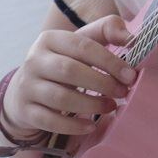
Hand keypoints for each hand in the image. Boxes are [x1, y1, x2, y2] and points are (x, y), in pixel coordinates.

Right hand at [4, 15, 137, 137]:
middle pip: (70, 70)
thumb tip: (131, 38)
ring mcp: (27, 87)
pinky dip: (73, 126)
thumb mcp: (80, 42)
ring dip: (91, 105)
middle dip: (102, 83)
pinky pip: (50, 121)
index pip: (82, 46)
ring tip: (110, 106)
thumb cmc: (63, 62)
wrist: (26, 89)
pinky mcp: (26, 111)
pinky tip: (90, 126)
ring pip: (60, 98)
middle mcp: (34, 61)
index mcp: (49, 39)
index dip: (109, 61)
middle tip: (122, 92)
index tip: (130, 75)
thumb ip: (106, 30)